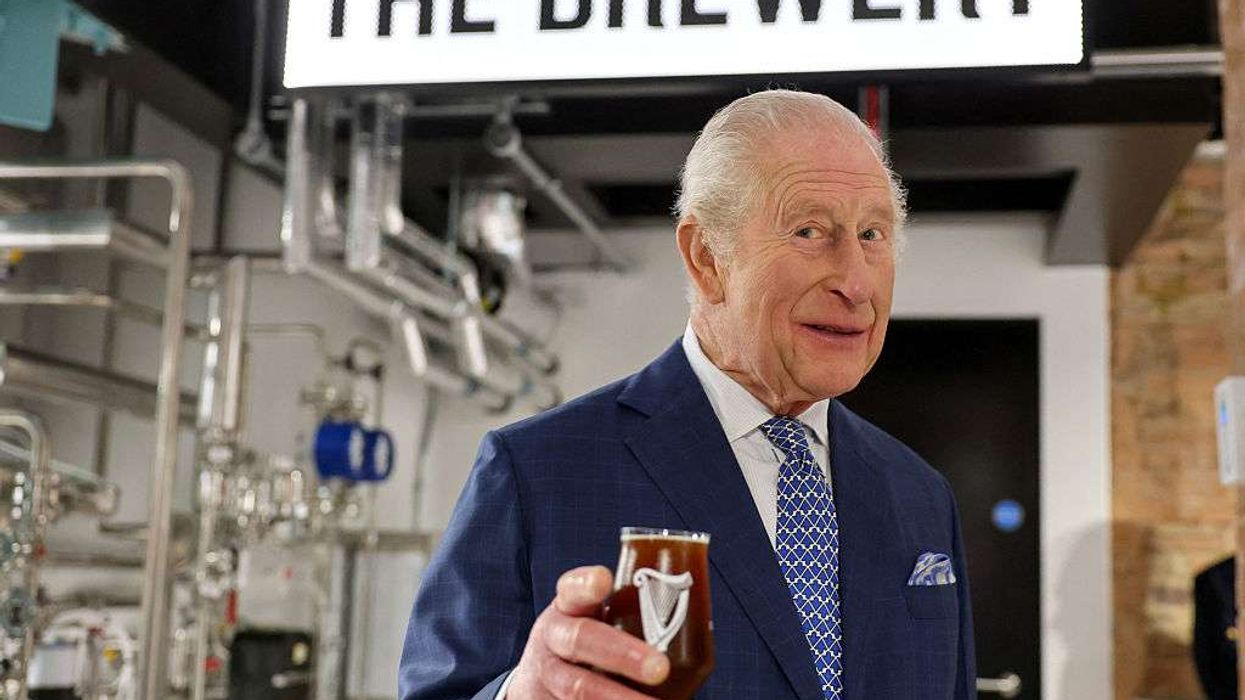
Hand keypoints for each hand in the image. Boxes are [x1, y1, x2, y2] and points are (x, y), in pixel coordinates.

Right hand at [507, 565, 669, 698]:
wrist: (538, 682)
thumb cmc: (586, 639)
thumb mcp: (594, 617)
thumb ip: (630, 610)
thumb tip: (699, 609)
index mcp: (568, 606)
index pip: (572, 588)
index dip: (585, 583)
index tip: (603, 579)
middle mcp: (554, 637)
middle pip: (583, 640)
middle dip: (622, 654)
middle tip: (660, 668)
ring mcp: (548, 675)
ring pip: (578, 688)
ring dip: (618, 699)